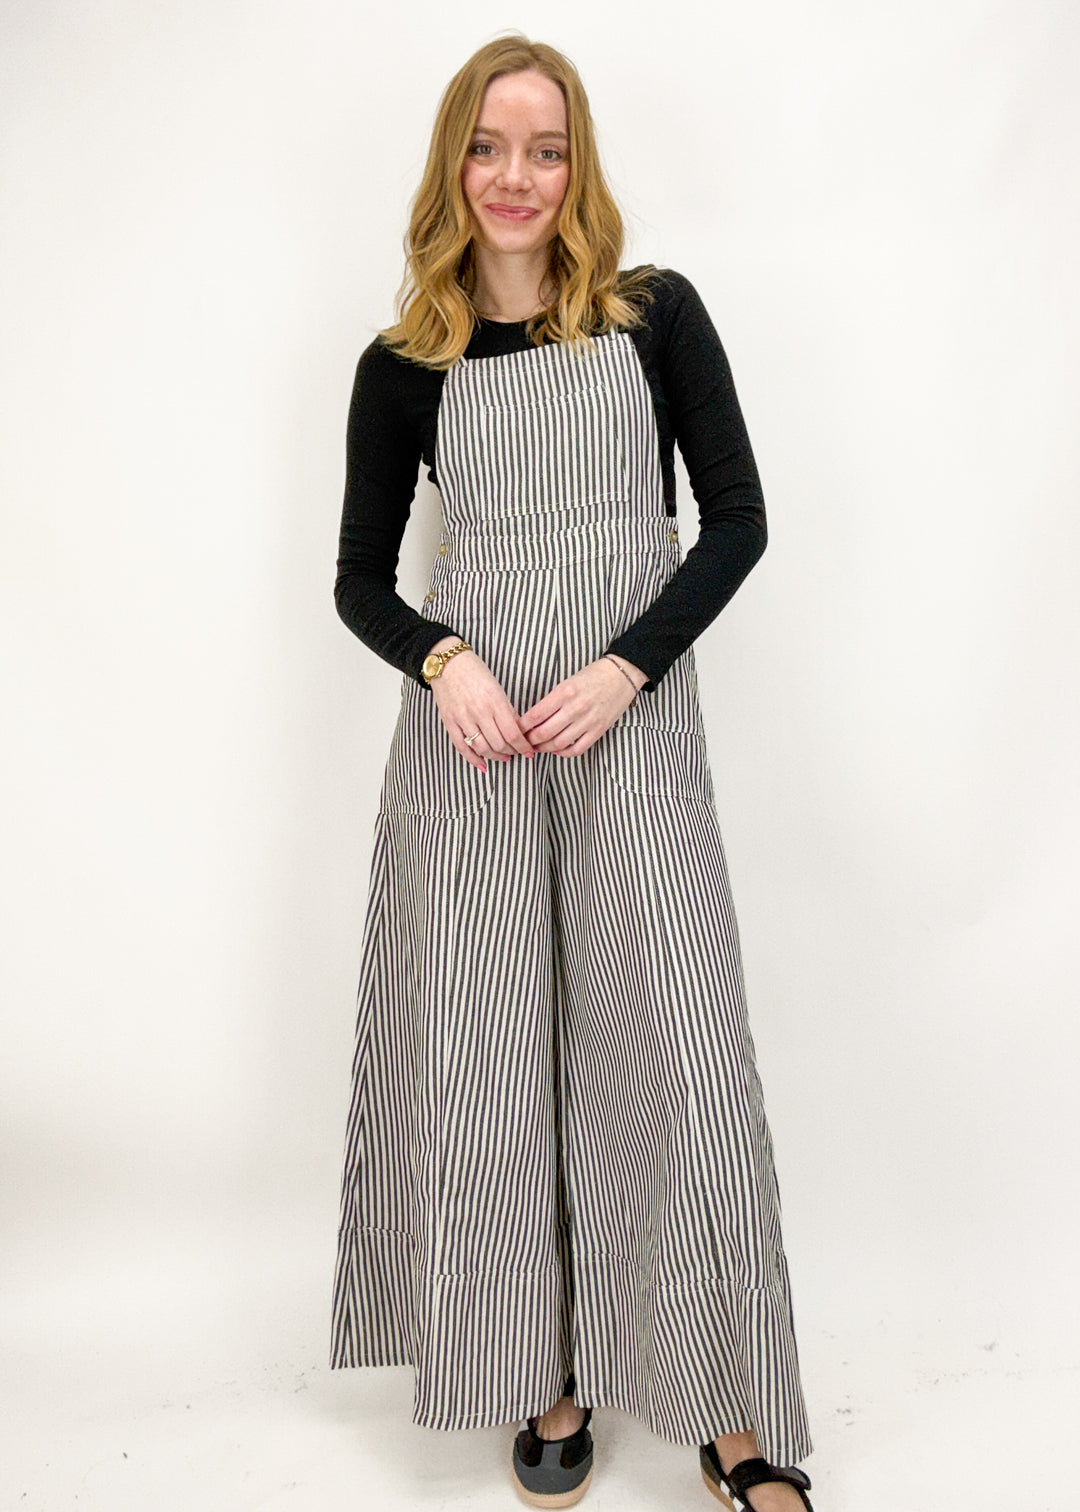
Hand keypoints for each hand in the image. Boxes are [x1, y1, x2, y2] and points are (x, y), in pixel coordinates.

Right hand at [427, 637, 536, 774]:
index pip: (513, 733)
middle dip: (512, 752)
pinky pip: (462, 747)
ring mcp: (463, 718)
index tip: (529, 751)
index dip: (523, 746)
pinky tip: (483, 765)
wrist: (446, 662)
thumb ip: (507, 709)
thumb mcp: (497, 687)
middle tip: (517, 753)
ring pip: (482, 748)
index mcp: (494, 701)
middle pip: (499, 744)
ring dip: (496, 757)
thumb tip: (520, 731)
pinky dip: (473, 759)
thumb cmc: (474, 671)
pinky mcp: (449, 722)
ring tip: (504, 757)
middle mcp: (479, 711)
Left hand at [519, 656, 646, 757]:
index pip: (535, 715)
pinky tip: (557, 750)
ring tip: (537, 747)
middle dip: (529, 741)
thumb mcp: (567, 682)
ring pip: (558, 743)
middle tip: (522, 742)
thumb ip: (551, 701)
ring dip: (544, 748)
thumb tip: (533, 719)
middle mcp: (575, 707)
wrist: (622, 675)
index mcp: (564, 692)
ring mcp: (588, 720)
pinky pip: (577, 749)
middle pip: (543, 733)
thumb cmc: (592, 676)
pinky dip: (563, 753)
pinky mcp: (599, 730)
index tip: (515, 730)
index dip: (521, 727)